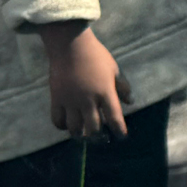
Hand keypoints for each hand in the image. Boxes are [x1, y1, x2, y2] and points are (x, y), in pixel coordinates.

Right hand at [39, 22, 129, 140]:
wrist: (70, 47)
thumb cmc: (96, 56)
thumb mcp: (115, 69)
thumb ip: (122, 87)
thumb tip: (130, 102)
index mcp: (105, 92)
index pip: (114, 117)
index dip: (119, 129)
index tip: (121, 136)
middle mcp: (88, 100)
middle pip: (94, 127)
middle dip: (99, 136)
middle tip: (101, 140)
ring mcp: (70, 101)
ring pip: (75, 127)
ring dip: (80, 135)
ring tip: (84, 137)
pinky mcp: (56, 100)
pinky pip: (57, 120)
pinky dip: (62, 126)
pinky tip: (67, 126)